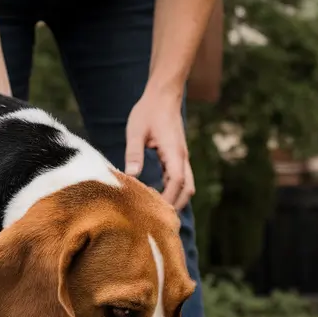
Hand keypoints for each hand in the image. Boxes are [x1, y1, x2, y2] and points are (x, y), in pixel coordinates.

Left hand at [124, 86, 195, 210]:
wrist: (163, 95)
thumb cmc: (148, 111)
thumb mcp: (136, 131)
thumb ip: (134, 153)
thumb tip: (131, 175)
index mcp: (174, 151)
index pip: (177, 181)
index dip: (168, 198)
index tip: (154, 210)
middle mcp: (181, 157)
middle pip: (186, 189)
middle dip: (175, 205)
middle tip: (159, 221)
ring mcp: (181, 157)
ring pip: (186, 185)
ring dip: (176, 199)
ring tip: (159, 214)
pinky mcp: (177, 157)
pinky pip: (180, 179)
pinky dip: (173, 191)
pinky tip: (159, 198)